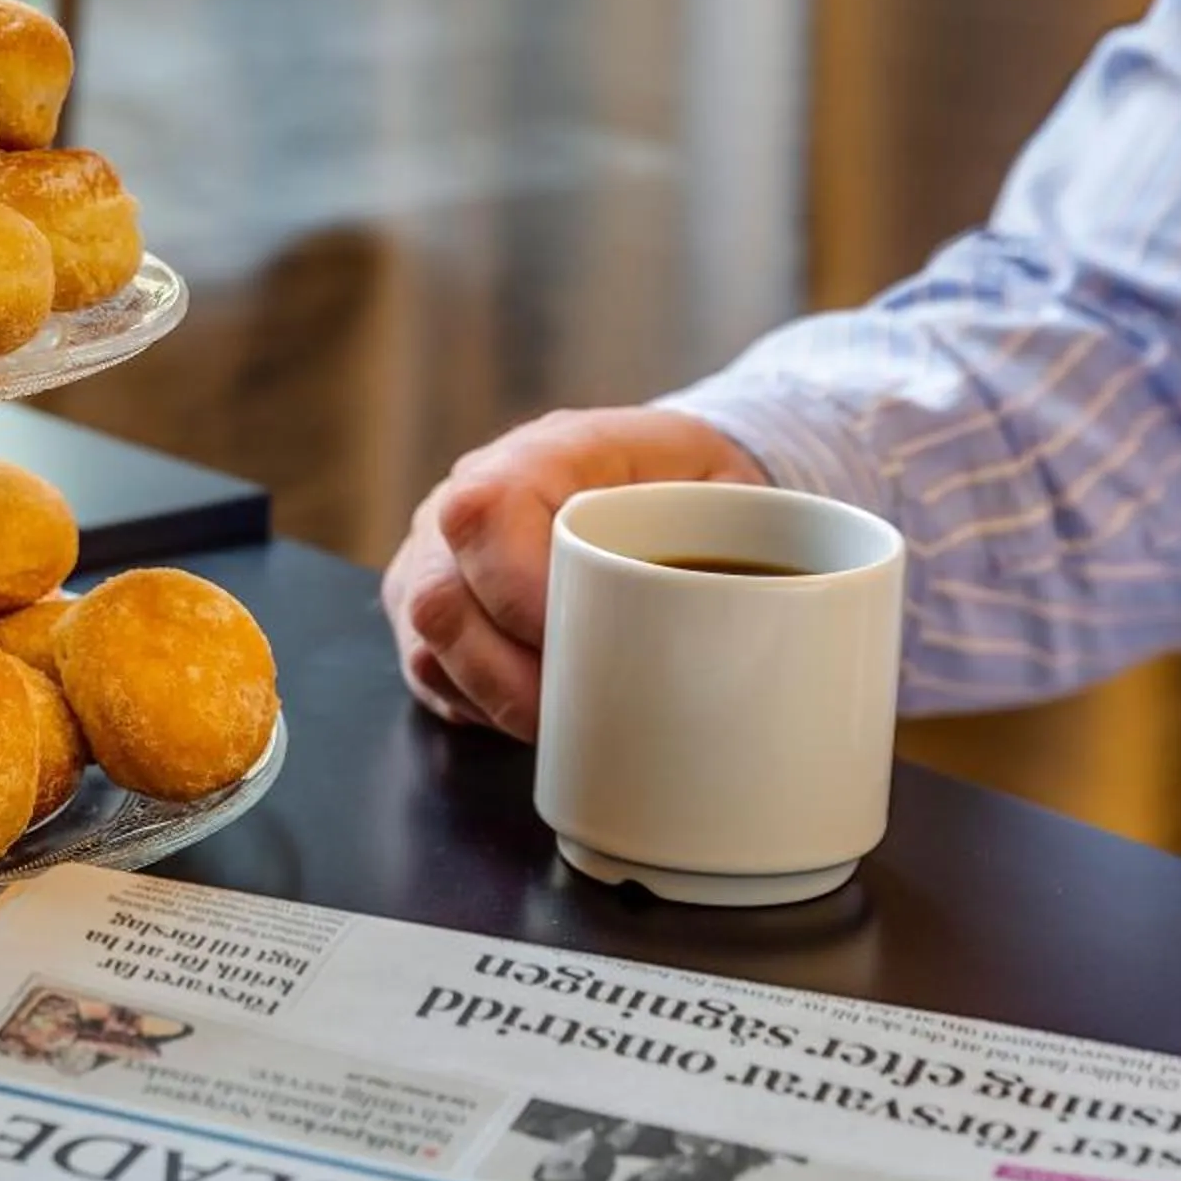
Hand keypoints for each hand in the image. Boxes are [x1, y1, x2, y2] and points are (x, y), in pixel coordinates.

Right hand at [381, 408, 766, 739]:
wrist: (654, 476)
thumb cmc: (692, 484)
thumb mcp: (725, 485)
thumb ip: (729, 532)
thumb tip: (757, 617)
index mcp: (538, 453)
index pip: (484, 515)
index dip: (520, 595)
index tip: (582, 649)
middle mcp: (464, 494)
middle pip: (436, 596)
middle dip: (506, 679)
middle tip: (576, 718)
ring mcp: (434, 551)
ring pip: (425, 643)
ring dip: (493, 701)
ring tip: (563, 726)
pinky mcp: (424, 601)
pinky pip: (426, 669)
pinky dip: (479, 705)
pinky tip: (532, 713)